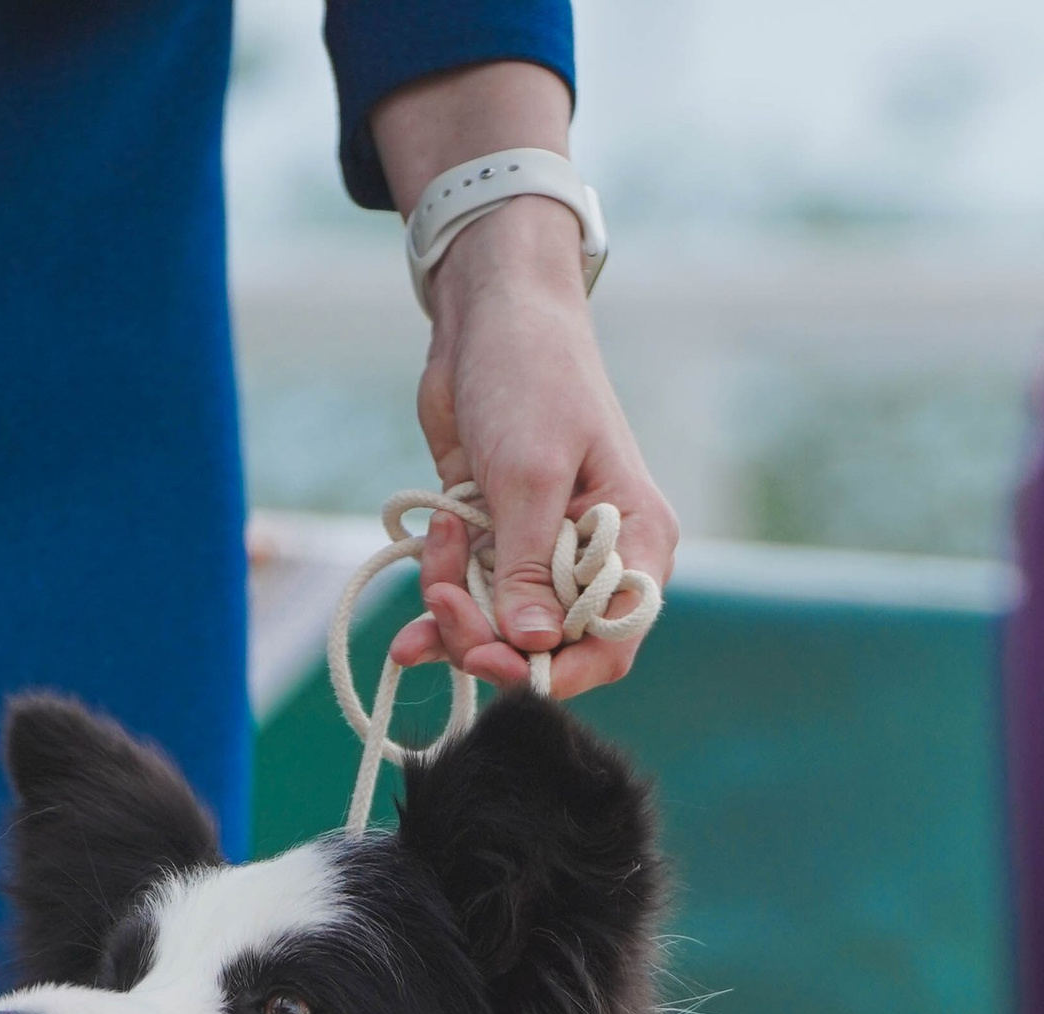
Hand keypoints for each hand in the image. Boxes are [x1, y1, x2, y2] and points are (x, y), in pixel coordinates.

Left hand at [390, 197, 675, 698]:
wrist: (488, 312)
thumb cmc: (531, 374)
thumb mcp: (531, 472)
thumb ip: (528, 565)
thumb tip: (532, 645)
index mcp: (635, 544)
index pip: (610, 643)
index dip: (558, 671)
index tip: (498, 662)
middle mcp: (595, 560)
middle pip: (547, 647)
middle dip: (488, 637)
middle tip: (442, 601)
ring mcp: (543, 554)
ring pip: (500, 628)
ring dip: (455, 614)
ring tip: (432, 558)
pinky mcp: (498, 541)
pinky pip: (470, 598)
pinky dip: (440, 607)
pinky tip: (408, 629)